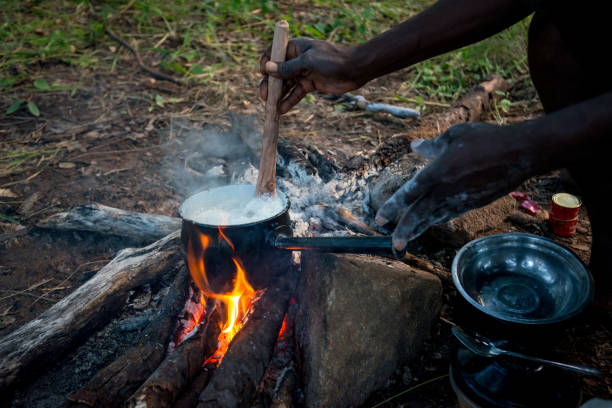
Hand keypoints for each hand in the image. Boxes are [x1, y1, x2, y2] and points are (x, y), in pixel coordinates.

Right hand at [260, 37, 363, 113]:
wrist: (354, 69)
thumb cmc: (332, 60)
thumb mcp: (308, 62)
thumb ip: (288, 68)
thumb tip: (268, 69)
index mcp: (295, 48)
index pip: (274, 53)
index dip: (266, 63)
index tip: (262, 74)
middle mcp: (297, 59)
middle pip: (277, 72)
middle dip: (270, 84)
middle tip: (265, 97)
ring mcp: (303, 72)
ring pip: (286, 85)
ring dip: (278, 95)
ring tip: (271, 108)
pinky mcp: (310, 84)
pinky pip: (296, 93)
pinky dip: (289, 101)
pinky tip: (282, 110)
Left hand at [375, 122, 536, 251]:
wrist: (521, 153)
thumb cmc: (487, 138)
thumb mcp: (454, 136)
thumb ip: (432, 145)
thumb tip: (414, 146)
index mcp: (438, 172)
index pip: (409, 193)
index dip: (392, 206)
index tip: (379, 218)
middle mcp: (447, 190)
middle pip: (420, 214)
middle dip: (404, 229)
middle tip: (392, 242)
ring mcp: (462, 199)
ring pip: (435, 218)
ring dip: (419, 229)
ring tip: (406, 239)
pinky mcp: (475, 204)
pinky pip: (451, 214)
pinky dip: (439, 219)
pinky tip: (431, 223)